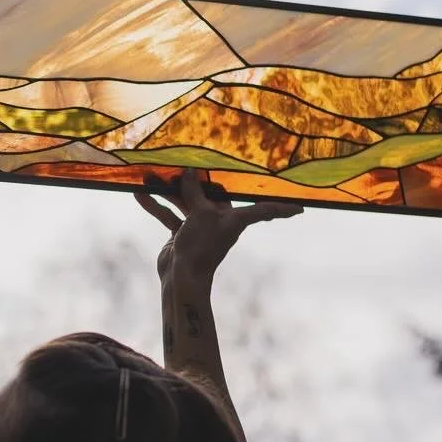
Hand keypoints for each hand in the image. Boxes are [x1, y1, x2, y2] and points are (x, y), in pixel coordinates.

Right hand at [135, 169, 301, 283]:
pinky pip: (169, 215)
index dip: (282, 209)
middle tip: (183, 163)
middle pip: (210, 196)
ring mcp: (198, 227)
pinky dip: (156, 206)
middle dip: (193, 182)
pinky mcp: (181, 234)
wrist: (181, 278)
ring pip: (184, 203)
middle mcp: (219, 222)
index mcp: (234, 219)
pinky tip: (140, 195)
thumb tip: (188, 172)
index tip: (301, 210)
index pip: (265, 210)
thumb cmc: (200, 246)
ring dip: (167, 192)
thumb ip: (194, 191)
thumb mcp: (200, 214)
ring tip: (149, 176)